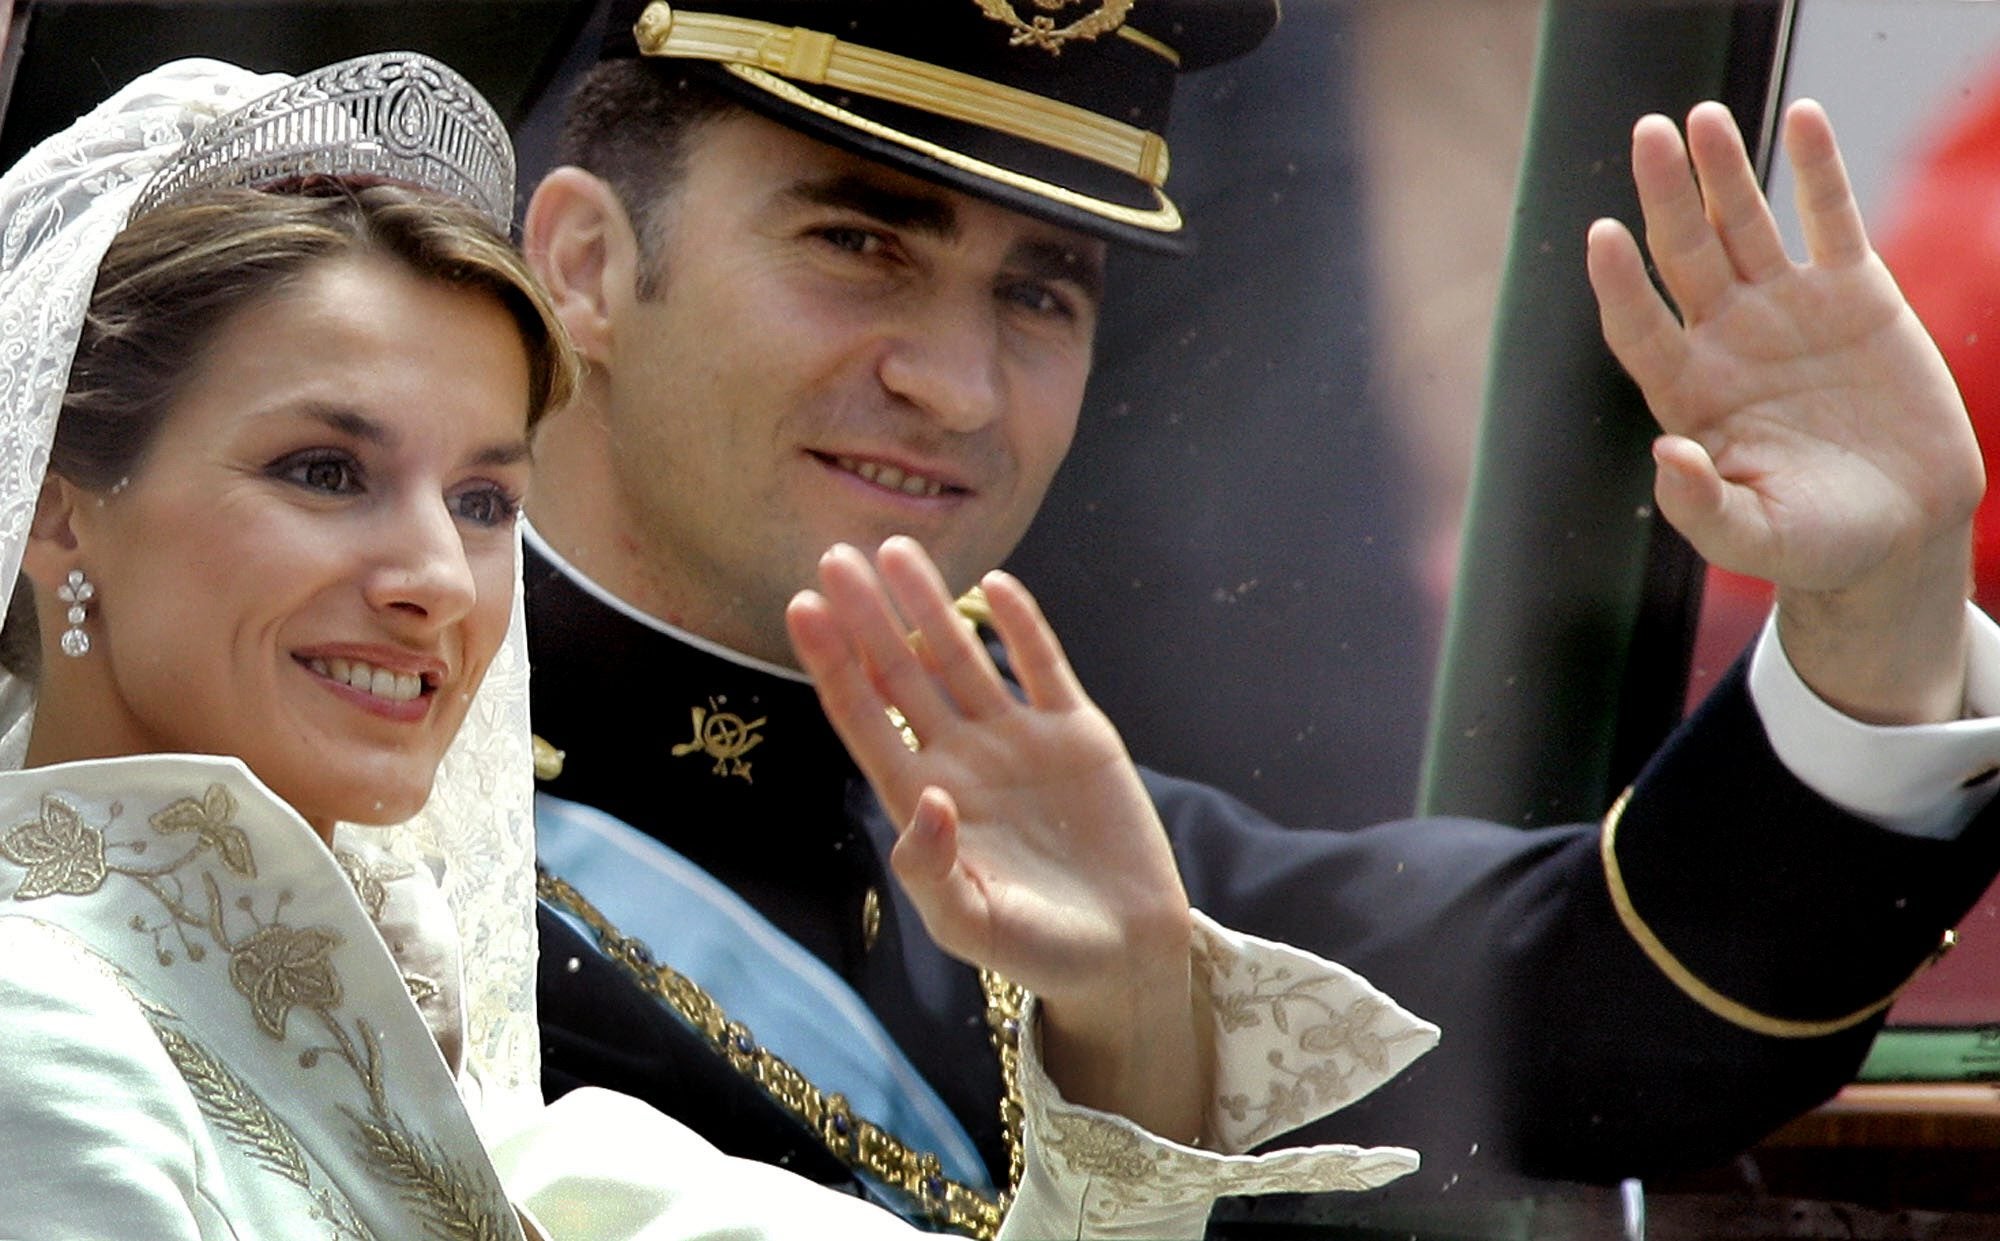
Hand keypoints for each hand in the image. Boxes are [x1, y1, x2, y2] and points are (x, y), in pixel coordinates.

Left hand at [786, 536, 1204, 1141]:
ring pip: (963, 657)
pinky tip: (994, 586)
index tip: (802, 608)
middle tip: (835, 555)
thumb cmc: (1038, 950)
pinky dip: (1021, 625)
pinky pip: (1043, 666)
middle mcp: (961, 759)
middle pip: (903, 673)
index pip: (864, 719)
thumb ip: (934, 875)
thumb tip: (925, 803)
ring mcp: (1017, 741)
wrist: (1125, 951)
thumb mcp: (974, 929)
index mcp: (924, 801)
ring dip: (930, 604)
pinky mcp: (1076, 733)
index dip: (833, 664)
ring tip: (896, 549)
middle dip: (869, 617)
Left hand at [1587, 99, 1980, 722]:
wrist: (1900, 532)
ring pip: (1743, 224)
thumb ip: (1702, 508)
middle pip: (1683, 254)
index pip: (1640, 326)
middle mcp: (1726, 340)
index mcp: (1691, 394)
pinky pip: (1831, 218)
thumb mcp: (1754, 539)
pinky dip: (1818, 168)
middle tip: (1647, 134)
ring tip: (1700, 116)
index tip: (1601, 236)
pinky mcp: (1855, 294)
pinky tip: (1801, 116)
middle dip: (1664, 195)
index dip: (1619, 284)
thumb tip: (1664, 455)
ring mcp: (1787, 310)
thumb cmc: (1815, 545)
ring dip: (1723, 171)